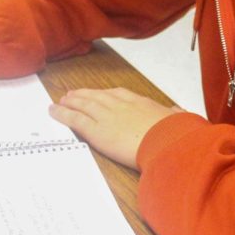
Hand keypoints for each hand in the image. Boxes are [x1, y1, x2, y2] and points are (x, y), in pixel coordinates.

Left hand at [49, 87, 180, 168]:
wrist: (165, 140)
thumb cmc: (173, 132)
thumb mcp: (179, 119)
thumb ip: (176, 114)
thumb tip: (180, 112)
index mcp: (138, 101)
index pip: (117, 94)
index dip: (104, 94)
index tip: (98, 94)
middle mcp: (119, 104)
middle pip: (96, 96)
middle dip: (83, 95)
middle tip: (72, 95)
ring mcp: (106, 115)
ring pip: (82, 105)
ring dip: (70, 102)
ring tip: (61, 101)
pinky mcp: (95, 129)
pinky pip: (74, 119)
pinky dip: (62, 114)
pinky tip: (54, 111)